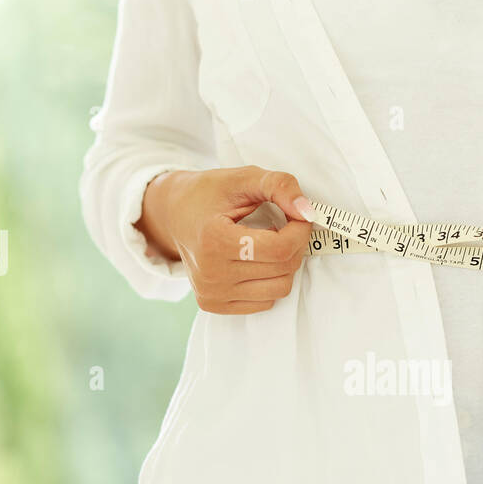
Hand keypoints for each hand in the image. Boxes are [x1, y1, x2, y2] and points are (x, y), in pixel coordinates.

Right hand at [136, 165, 315, 314]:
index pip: (279, 248)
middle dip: (294, 245)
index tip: (299, 216)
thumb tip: (308, 212)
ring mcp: (211, 293)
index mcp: (214, 240)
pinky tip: (255, 261)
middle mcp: (210, 274)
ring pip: (279, 289)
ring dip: (284, 265)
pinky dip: (269, 280)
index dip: (300, 230)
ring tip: (268, 244)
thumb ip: (279, 186)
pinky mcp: (213, 305)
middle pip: (283, 269)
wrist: (173, 214)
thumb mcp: (243, 178)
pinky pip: (265, 302)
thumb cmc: (209, 194)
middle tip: (285, 226)